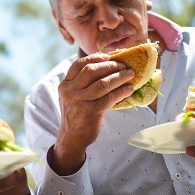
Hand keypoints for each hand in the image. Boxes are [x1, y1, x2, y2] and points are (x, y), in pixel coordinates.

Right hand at [53, 53, 134, 174]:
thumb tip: (106, 67)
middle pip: (92, 70)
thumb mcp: (72, 96)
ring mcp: (79, 101)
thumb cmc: (76, 114)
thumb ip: (81, 83)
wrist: (71, 138)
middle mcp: (70, 91)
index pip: (79, 65)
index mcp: (65, 85)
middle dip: (110, 66)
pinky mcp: (90, 112)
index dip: (94, 58)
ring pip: (103, 83)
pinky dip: (121, 91)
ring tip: (130, 74)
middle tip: (123, 66)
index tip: (108, 56)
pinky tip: (129, 89)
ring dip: (119, 77)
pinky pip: (110, 97)